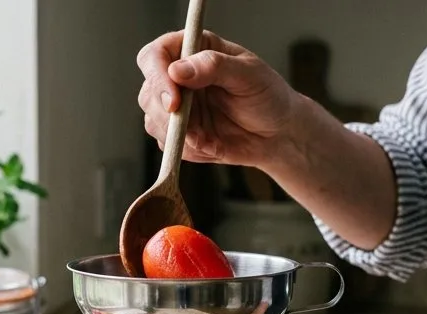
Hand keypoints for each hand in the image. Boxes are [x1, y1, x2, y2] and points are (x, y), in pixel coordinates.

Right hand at [136, 30, 302, 166]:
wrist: (277, 134)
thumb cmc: (269, 97)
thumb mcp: (249, 75)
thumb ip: (214, 67)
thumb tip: (178, 70)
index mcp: (194, 50)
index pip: (156, 55)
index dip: (157, 76)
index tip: (173, 101)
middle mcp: (180, 77)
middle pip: (149, 92)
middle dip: (167, 115)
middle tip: (194, 129)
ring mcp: (177, 106)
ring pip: (153, 120)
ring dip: (179, 135)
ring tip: (210, 137)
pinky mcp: (179, 132)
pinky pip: (167, 144)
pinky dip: (188, 149)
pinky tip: (212, 144)